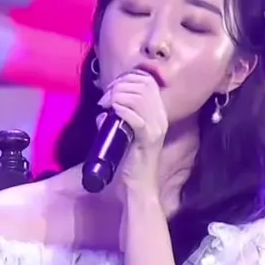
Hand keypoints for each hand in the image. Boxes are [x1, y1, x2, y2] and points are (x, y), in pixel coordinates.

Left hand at [97, 70, 167, 192]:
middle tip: (105, 99)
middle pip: (143, 85)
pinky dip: (121, 111)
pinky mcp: (148, 139)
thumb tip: (104, 110)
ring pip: (139, 98)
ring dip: (117, 97)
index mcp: (158, 113)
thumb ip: (117, 119)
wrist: (137, 186)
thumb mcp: (124, 133)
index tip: (111, 89)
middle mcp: (160, 117)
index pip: (148, 81)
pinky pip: (136, 117)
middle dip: (119, 86)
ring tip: (105, 105)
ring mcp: (156, 128)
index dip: (127, 78)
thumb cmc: (129, 161)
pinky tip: (111, 114)